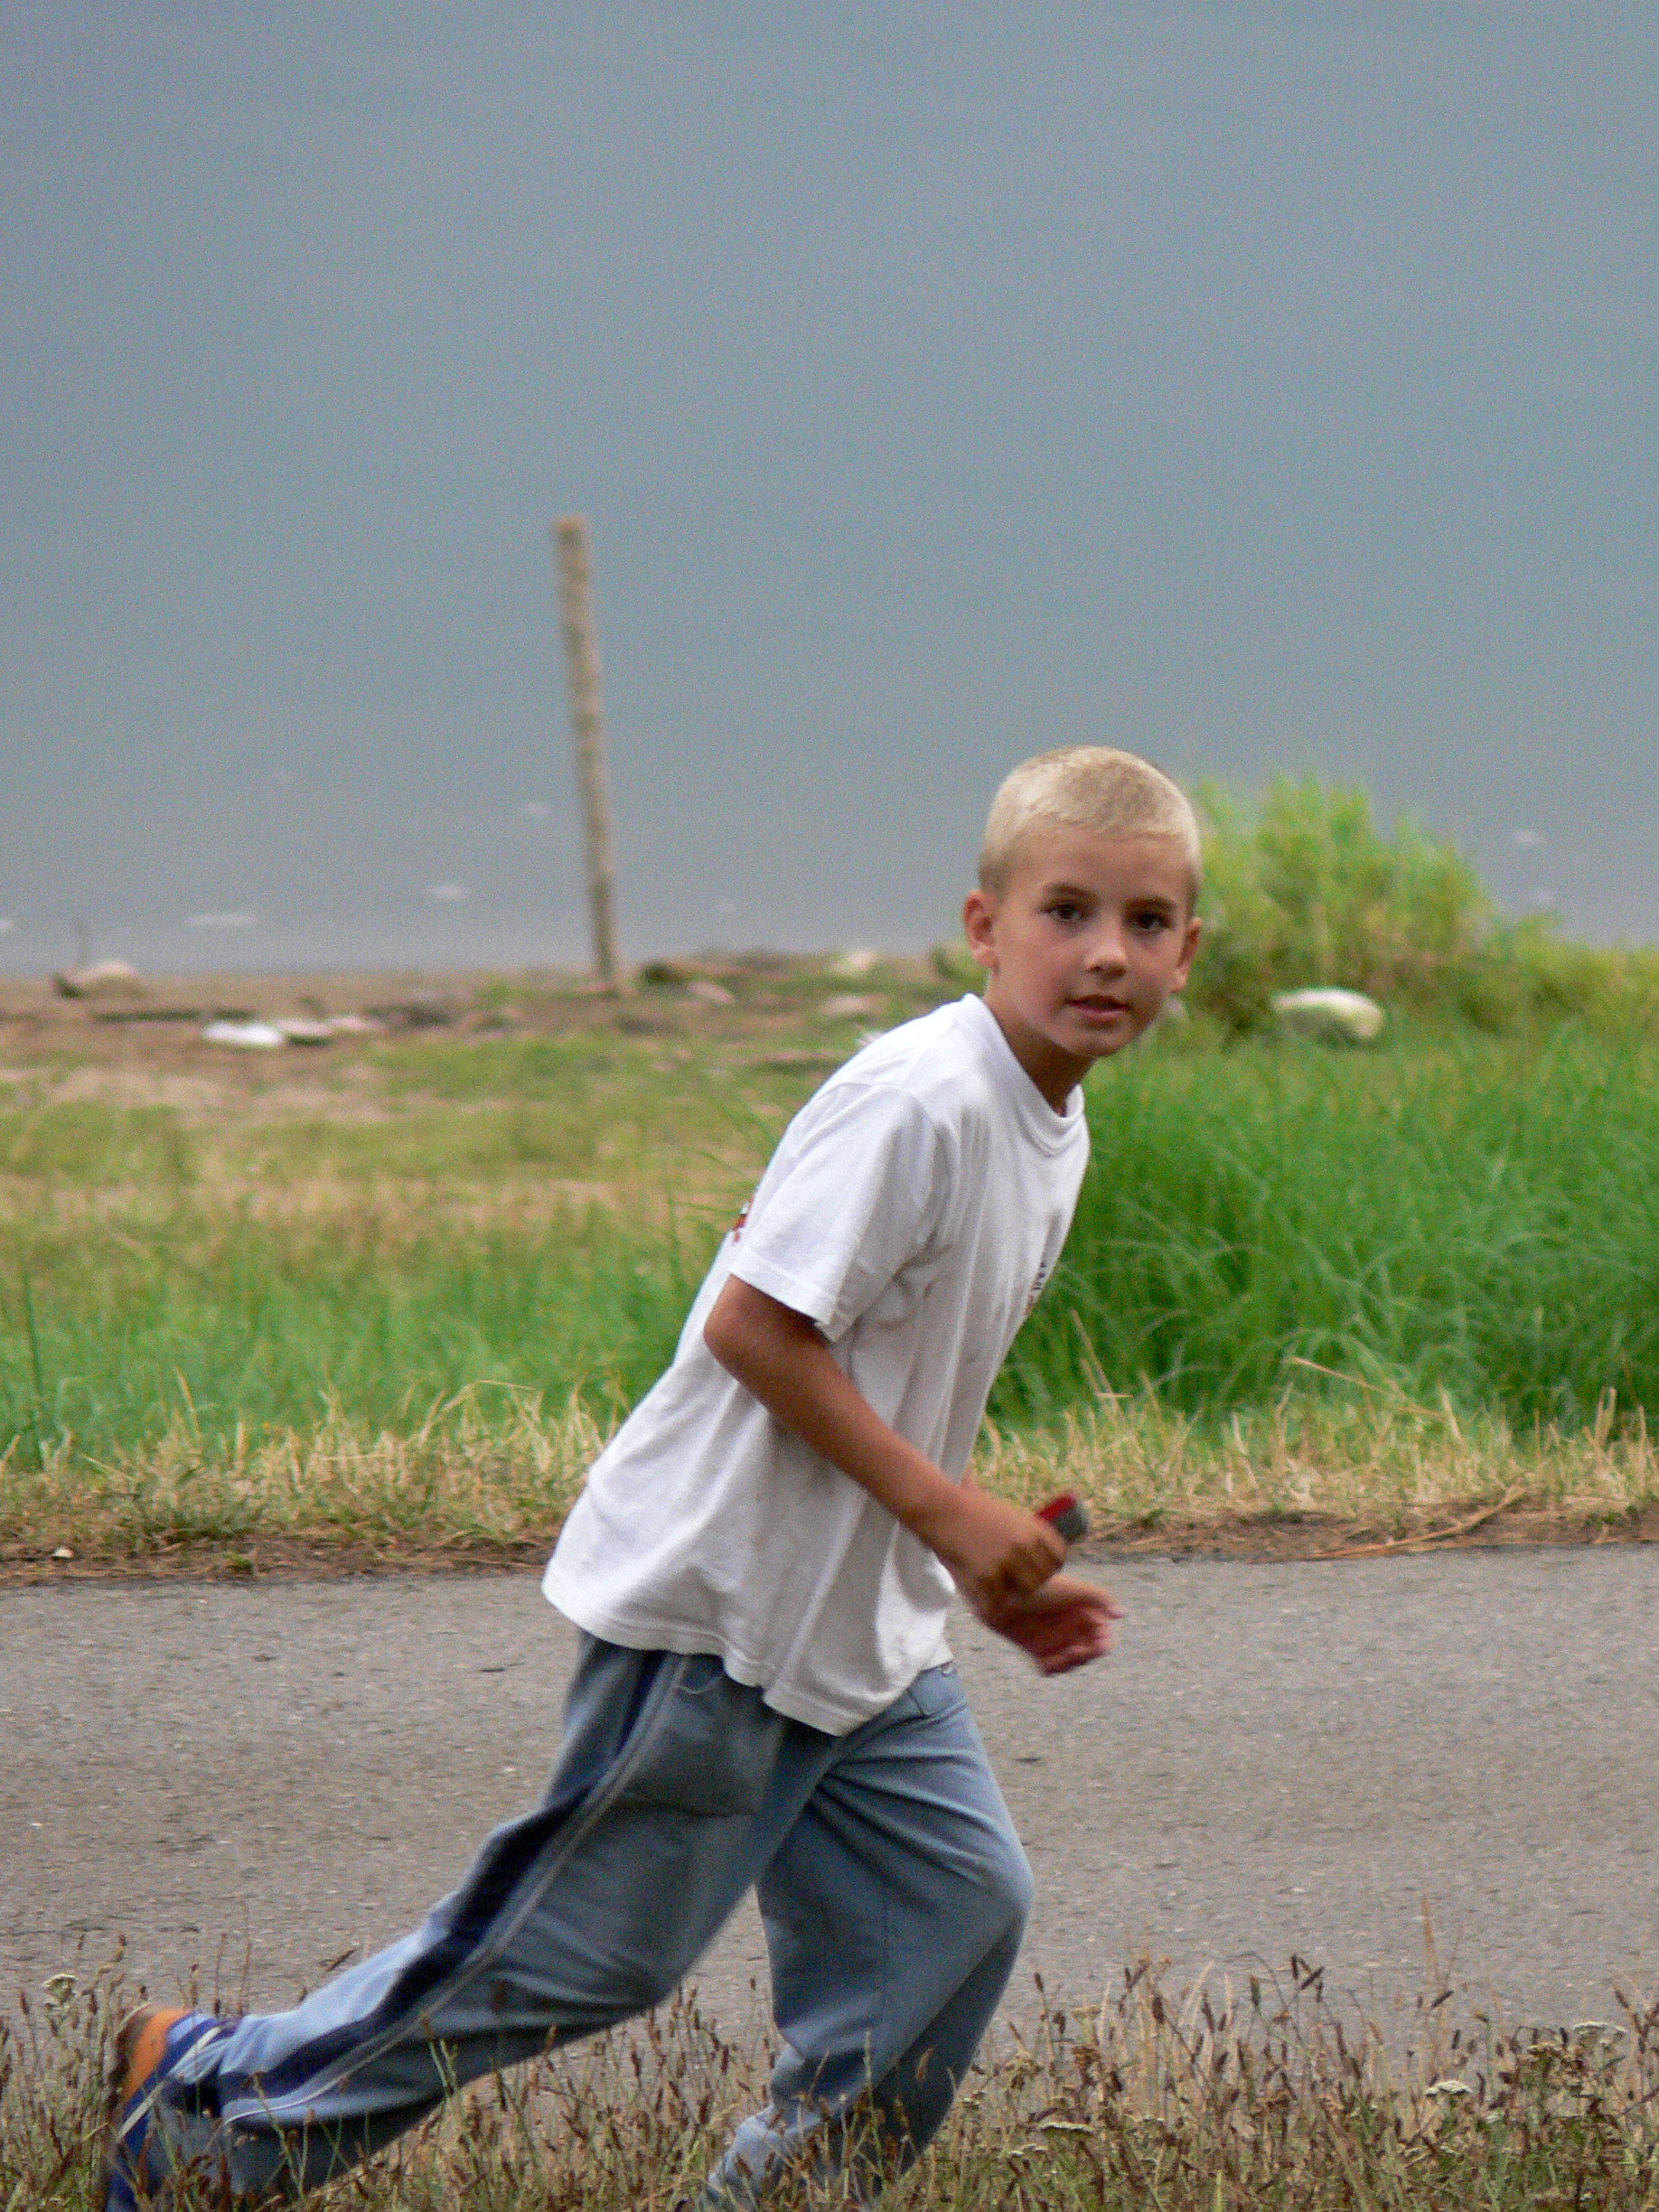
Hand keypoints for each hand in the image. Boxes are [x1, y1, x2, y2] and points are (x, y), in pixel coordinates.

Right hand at [918, 1486, 1066, 1617]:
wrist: (941, 1507)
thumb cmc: (971, 1509)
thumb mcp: (1008, 1515)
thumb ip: (1026, 1534)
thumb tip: (1041, 1557)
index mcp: (1032, 1528)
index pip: (1059, 1558)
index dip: (1047, 1567)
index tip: (1033, 1568)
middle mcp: (1024, 1544)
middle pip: (1044, 1578)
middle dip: (1029, 1582)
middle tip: (1012, 1581)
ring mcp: (1006, 1560)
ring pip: (1027, 1592)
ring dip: (1014, 1593)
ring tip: (998, 1588)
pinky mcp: (985, 1575)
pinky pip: (999, 1601)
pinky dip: (991, 1601)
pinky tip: (981, 1593)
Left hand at [977, 1572, 1123, 1674]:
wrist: (1002, 1592)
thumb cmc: (1039, 1586)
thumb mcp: (1074, 1589)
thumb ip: (1100, 1598)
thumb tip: (1122, 1614)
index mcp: (1082, 1613)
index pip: (1102, 1635)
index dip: (1103, 1643)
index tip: (1099, 1646)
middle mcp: (1070, 1628)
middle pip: (1089, 1652)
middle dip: (1087, 1655)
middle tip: (1078, 1651)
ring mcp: (1054, 1640)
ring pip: (1072, 1663)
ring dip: (1072, 1663)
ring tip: (1065, 1655)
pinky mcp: (1036, 1650)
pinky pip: (1050, 1668)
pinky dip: (1053, 1668)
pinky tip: (1049, 1661)